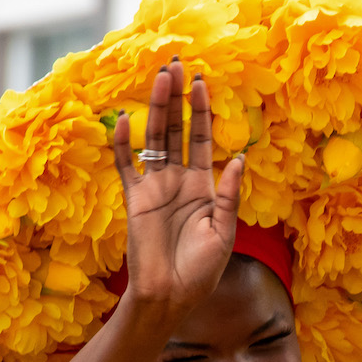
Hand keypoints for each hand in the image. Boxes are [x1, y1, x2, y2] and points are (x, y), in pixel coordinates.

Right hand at [112, 57, 243, 314]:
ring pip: (154, 138)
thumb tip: (238, 157)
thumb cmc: (201, 271)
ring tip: (160, 77)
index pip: (202, 139)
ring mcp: (154, 187)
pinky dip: (123, 143)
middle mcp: (178, 181)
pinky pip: (126, 165)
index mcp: (204, 187)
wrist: (170, 297)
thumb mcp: (224, 231)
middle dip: (177, 98)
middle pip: (176, 130)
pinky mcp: (135, 199)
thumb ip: (230, 194)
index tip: (202, 83)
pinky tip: (124, 118)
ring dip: (156, 108)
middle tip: (176, 65)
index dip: (202, 111)